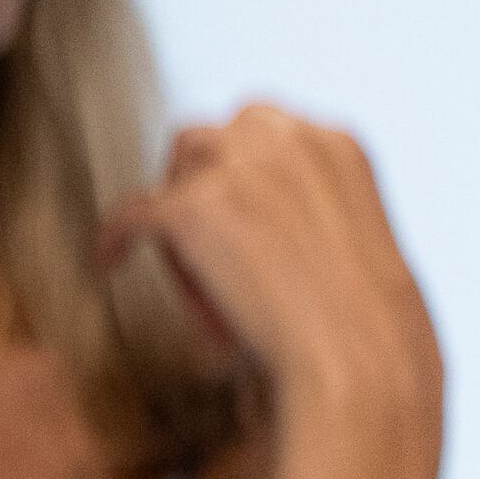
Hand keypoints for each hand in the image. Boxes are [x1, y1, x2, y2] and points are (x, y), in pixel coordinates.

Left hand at [100, 104, 441, 432]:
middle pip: (216, 134)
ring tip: (178, 253)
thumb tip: (271, 238)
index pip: (268, 127)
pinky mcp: (192, 206)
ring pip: (179, 164)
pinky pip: (134, 214)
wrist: (357, 351)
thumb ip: (318, 217)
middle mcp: (286, 138)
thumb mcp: (357, 243)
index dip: (243, 165)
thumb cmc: (368, 324)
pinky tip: (111, 259)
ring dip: (176, 202)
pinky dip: (117, 236)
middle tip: (200, 227)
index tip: (235, 199)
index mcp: (336, 144)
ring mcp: (236, 166)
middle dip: (202, 174)